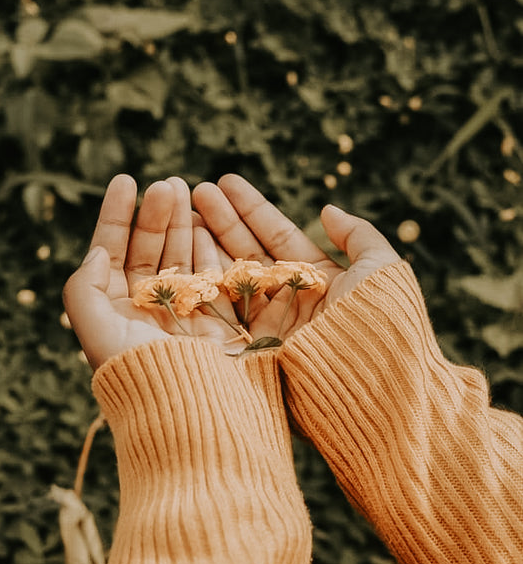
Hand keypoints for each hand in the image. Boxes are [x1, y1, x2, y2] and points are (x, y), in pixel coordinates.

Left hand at [63, 174, 249, 368]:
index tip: (126, 180)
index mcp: (117, 309)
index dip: (117, 216)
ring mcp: (186, 309)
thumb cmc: (138, 370)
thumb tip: (98, 252)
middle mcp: (150, 307)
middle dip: (156, 213)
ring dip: (183, 222)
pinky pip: (213, 271)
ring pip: (182, 254)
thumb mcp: (94, 331)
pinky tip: (207, 223)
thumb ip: (84, 289)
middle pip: (150, 248)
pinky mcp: (218, 315)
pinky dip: (210, 245)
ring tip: (187, 190)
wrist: (188, 407)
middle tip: (167, 183)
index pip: (113, 252)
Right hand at [192, 174, 399, 340]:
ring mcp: (269, 322)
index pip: (278, 235)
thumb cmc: (380, 319)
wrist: (373, 381)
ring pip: (232, 275)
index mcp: (318, 278)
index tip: (226, 182)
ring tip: (184, 211)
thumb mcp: (378, 267)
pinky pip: (224, 306)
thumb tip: (328, 209)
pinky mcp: (252, 345)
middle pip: (250, 251)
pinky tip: (185, 251)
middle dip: (222, 220)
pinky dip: (204, 279)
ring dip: (207, 243)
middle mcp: (290, 299)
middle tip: (196, 191)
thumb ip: (357, 235)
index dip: (252, 209)